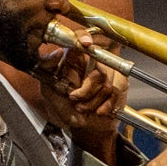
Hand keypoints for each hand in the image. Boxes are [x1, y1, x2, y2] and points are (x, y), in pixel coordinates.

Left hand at [39, 31, 128, 155]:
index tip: (86, 42)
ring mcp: (108, 72)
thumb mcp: (48, 90)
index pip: (80, 37)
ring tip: (82, 108)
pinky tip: (97, 111)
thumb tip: (55, 53)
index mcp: (73, 58)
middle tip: (74, 99)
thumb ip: (47, 70)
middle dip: (87, 89)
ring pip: (108, 82)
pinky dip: (105, 105)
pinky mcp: (120, 85)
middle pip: (99, 66)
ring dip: (93, 100)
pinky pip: (117, 92)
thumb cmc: (64, 109)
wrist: (83, 129)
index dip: (84, 36)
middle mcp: (91, 61)